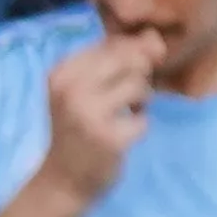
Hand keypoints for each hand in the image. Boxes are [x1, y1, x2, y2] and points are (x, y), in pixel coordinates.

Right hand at [40, 28, 164, 202]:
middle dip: (139, 76)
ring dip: (141, 102)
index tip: (122, 79)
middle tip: (126, 98)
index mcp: (62, 71)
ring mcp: (88, 113)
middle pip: (129, 60)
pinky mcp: (109, 138)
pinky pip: (143, 120)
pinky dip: (139, 127)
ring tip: (123, 115)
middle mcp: (70, 88)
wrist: (63, 179)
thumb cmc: (77, 129)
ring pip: (139, 86)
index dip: (131, 56)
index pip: (111, 44)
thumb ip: (115, 60)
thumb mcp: (83, 89)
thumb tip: (155, 37)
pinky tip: (123, 134)